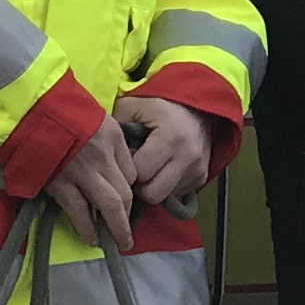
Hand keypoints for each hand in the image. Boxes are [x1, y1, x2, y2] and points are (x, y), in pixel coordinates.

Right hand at [44, 118, 139, 251]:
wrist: (28, 111)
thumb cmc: (62, 111)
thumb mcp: (97, 118)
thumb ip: (110, 141)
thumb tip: (118, 168)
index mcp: (113, 136)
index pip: (132, 172)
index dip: (131, 189)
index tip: (126, 200)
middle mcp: (102, 156)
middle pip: (125, 192)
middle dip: (128, 215)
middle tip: (129, 234)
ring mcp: (82, 172)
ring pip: (109, 205)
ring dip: (116, 228)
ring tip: (118, 242)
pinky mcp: (60, 183)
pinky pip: (79, 211)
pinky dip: (88, 228)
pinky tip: (93, 239)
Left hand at [115, 94, 212, 212]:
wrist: (197, 108)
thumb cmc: (161, 106)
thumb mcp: (133, 106)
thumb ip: (115, 127)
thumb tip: (102, 150)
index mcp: (170, 138)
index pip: (140, 173)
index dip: (128, 170)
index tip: (127, 161)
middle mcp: (187, 157)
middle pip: (153, 194)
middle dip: (140, 186)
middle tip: (137, 171)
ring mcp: (197, 170)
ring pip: (165, 198)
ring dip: (154, 187)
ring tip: (151, 168)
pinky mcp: (202, 177)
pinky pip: (177, 194)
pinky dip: (167, 186)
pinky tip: (164, 169)